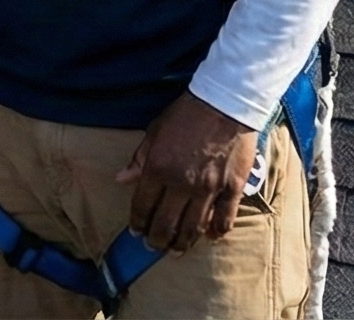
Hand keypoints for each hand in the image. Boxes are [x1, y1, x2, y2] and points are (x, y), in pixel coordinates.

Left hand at [117, 90, 258, 251]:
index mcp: (158, 168)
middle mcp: (181, 183)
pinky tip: (210, 237)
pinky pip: (224, 218)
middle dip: (157, 239)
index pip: (143, 205)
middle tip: (153, 247)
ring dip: (183, 242)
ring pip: (193, 226)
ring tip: (176, 250)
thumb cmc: (186, 114)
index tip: (136, 231)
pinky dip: (216, 231)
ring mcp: (209, 188)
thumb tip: (121, 179)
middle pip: (166, 223)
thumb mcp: (154, 131)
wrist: (224, 102)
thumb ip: (139, 159)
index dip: (138, 222)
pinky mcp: (232, 188)